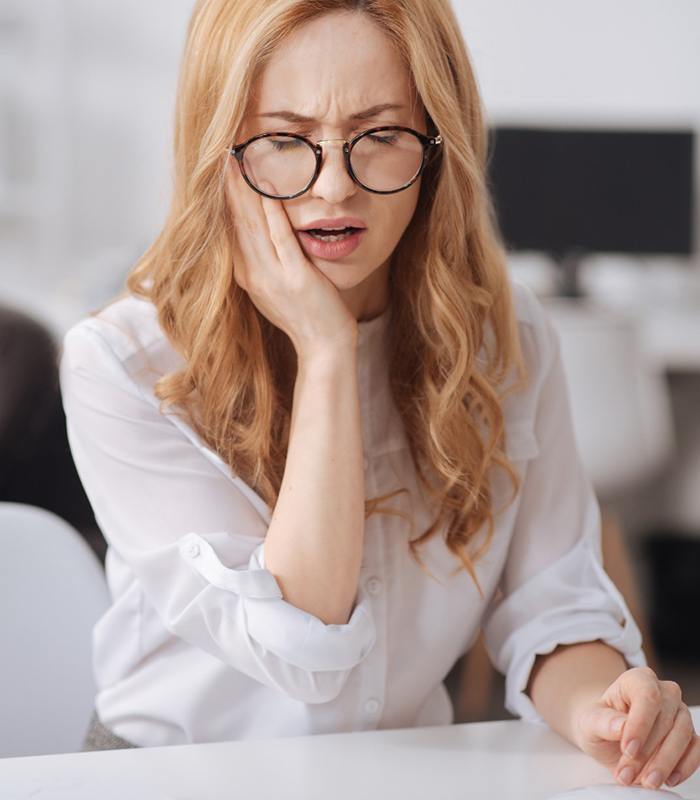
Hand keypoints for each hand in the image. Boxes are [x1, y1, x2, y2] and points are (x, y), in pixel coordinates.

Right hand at [224, 157, 357, 358]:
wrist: (324, 347)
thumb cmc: (307, 317)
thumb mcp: (277, 289)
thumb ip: (266, 263)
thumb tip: (262, 237)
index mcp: (247, 276)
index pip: (230, 230)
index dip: (224, 199)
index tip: (220, 170)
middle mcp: (253, 275)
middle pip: (236, 222)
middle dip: (229, 187)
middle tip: (222, 153)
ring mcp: (272, 277)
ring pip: (253, 225)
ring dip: (244, 191)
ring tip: (236, 161)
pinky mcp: (295, 278)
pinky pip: (281, 237)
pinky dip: (272, 211)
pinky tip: (267, 188)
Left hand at [574, 666, 699, 789]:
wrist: (609, 738)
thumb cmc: (601, 724)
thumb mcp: (589, 722)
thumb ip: (602, 721)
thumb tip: (620, 726)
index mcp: (637, 680)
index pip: (647, 695)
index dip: (640, 724)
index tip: (628, 749)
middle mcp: (663, 692)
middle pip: (665, 718)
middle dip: (647, 753)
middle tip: (628, 774)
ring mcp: (679, 713)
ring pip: (682, 735)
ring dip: (664, 763)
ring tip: (645, 781)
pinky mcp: (689, 735)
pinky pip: (696, 750)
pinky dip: (684, 767)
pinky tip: (667, 779)